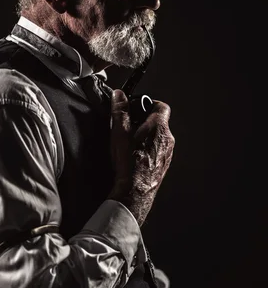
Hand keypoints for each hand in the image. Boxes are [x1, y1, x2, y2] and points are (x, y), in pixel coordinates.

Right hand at [108, 89, 174, 225]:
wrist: (135, 192)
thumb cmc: (129, 163)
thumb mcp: (120, 132)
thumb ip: (120, 111)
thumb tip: (119, 95)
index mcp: (160, 127)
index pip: (161, 106)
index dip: (148, 103)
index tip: (136, 106)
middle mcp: (168, 139)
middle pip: (159, 121)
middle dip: (143, 120)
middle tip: (128, 124)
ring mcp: (167, 154)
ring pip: (158, 137)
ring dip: (146, 135)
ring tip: (129, 141)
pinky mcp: (163, 166)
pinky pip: (157, 150)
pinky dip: (148, 149)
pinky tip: (134, 156)